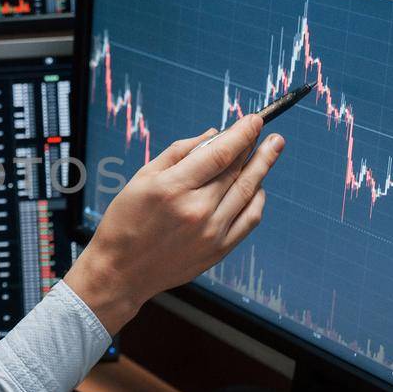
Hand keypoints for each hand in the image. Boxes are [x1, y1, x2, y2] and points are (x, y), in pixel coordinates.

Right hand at [63, 114, 282, 333]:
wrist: (121, 271)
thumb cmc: (126, 221)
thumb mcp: (142, 178)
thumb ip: (179, 152)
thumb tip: (214, 134)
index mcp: (172, 188)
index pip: (219, 153)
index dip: (242, 133)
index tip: (254, 120)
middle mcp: (196, 210)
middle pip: (237, 170)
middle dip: (255, 147)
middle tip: (269, 133)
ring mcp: (211, 232)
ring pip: (248, 192)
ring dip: (263, 168)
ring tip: (271, 150)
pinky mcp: (219, 249)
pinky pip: (250, 219)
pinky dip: (258, 199)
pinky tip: (258, 185)